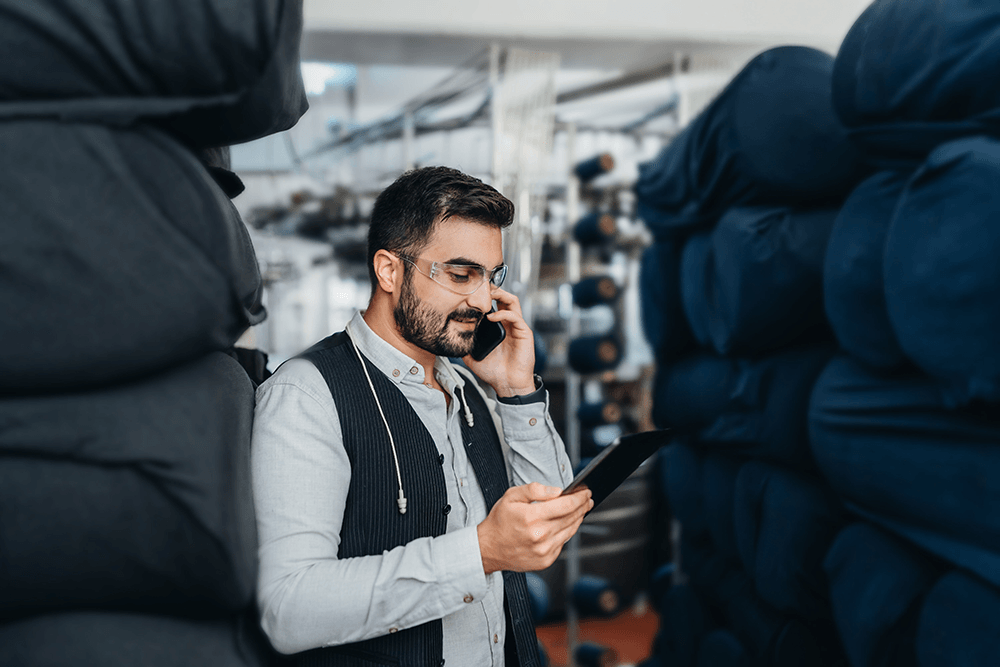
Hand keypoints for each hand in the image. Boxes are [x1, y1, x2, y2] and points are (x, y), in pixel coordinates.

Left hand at [463, 287, 535, 396]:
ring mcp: (517, 327)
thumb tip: (448, 337)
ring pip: (512, 301)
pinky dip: (503, 313)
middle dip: (493, 290)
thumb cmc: (494, 371)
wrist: (508, 384)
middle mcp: (508, 324)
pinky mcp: (524, 333)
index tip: (471, 293)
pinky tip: (492, 317)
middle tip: (480, 287)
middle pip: (504, 297)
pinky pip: (515, 316)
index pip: (493, 304)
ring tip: (488, 295)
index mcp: (498, 327)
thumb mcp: (472, 356)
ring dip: (501, 295)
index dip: (484, 297)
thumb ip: (464, 344)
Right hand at [477, 482, 593, 573]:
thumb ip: (535, 490)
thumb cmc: (500, 521)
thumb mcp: (511, 496)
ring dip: (578, 519)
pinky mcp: (546, 560)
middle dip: (582, 506)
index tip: (586, 492)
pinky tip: (566, 524)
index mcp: (531, 517)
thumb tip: (557, 491)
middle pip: (571, 517)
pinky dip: (567, 532)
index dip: (579, 497)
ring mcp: (544, 550)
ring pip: (570, 531)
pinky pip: (563, 543)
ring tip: (580, 510)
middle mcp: (540, 535)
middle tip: (587, 499)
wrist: (488, 548)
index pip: (566, 505)